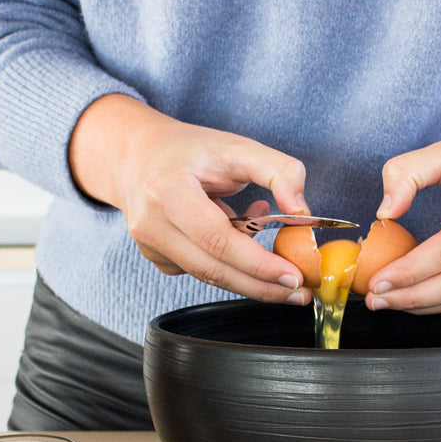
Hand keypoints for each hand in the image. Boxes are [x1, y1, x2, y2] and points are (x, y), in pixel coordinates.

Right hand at [69, 94, 311, 303]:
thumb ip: (279, 172)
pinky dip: (227, 263)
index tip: (292, 277)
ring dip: (248, 276)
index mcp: (169, 192)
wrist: (136, 156)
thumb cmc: (188, 150)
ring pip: (208, 276)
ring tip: (279, 263)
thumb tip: (303, 212)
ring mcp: (149, 246)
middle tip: (298, 293)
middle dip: (260, 286)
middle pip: (212, 270)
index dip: (257, 264)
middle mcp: (152, 224)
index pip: (218, 240)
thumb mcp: (237, 147)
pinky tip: (237, 237)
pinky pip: (200, 271)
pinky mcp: (155, 258)